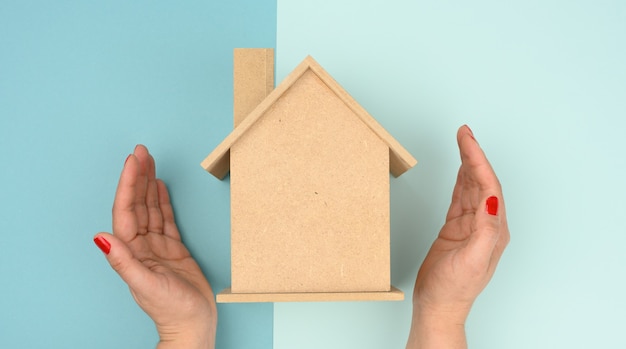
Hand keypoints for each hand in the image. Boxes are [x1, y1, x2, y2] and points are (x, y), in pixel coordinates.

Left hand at [94, 145, 216, 348]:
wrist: (194, 324)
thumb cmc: (172, 309)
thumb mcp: (146, 285)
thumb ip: (124, 261)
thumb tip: (101, 237)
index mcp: (131, 251)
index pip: (126, 211)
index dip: (128, 184)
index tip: (133, 161)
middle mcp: (141, 245)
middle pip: (137, 204)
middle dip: (138, 176)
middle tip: (142, 151)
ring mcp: (157, 246)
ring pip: (151, 208)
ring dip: (149, 184)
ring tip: (149, 161)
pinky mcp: (173, 248)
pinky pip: (165, 219)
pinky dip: (162, 201)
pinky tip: (160, 186)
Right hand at [407, 126, 509, 347]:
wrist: (437, 305)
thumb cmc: (453, 288)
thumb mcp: (472, 261)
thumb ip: (486, 230)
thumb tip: (493, 200)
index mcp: (494, 229)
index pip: (489, 186)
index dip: (478, 160)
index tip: (466, 139)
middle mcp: (486, 224)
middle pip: (482, 181)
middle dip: (473, 154)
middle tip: (463, 131)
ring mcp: (471, 225)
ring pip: (471, 186)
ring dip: (467, 163)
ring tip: (462, 141)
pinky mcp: (456, 229)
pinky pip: (460, 197)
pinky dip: (459, 179)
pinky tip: (459, 169)